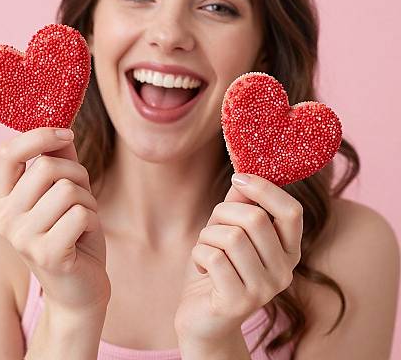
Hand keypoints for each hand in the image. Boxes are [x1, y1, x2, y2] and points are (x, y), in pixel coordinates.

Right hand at [0, 127, 110, 316]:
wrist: (80, 286)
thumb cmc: (72, 231)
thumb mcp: (65, 188)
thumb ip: (58, 156)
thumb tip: (59, 122)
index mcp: (4, 199)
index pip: (8, 152)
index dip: (40, 136)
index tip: (67, 135)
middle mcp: (5, 218)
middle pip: (47, 167)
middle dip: (77, 175)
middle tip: (81, 197)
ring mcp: (22, 239)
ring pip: (67, 189)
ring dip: (87, 200)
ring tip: (82, 220)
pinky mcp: (46, 254)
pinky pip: (80, 213)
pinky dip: (92, 219)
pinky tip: (84, 236)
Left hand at [174, 172, 302, 347]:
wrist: (203, 317)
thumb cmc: (218, 267)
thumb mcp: (230, 229)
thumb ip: (240, 203)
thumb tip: (244, 173)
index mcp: (289, 250)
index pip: (292, 211)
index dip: (265, 188)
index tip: (238, 179)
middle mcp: (284, 272)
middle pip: (255, 219)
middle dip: (222, 213)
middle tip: (212, 227)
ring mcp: (263, 290)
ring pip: (231, 237)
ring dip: (208, 235)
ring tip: (206, 249)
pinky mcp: (238, 302)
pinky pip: (213, 257)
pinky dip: (199, 253)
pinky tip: (202, 266)